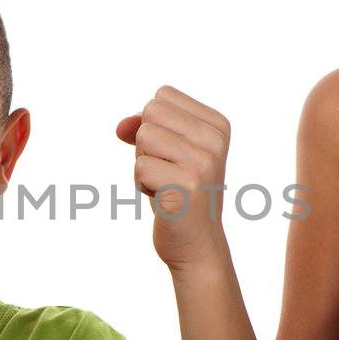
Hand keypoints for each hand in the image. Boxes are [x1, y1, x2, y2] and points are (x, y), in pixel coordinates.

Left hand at [116, 85, 231, 272]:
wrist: (196, 244)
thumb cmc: (177, 192)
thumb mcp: (166, 150)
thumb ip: (143, 126)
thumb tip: (121, 127)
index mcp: (217, 125)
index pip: (162, 96)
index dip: (154, 125)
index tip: (174, 155)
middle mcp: (215, 140)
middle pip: (151, 112)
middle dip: (146, 143)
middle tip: (167, 171)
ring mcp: (203, 163)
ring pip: (143, 137)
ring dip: (143, 164)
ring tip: (165, 185)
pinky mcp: (186, 186)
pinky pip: (140, 167)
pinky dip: (142, 185)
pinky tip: (164, 200)